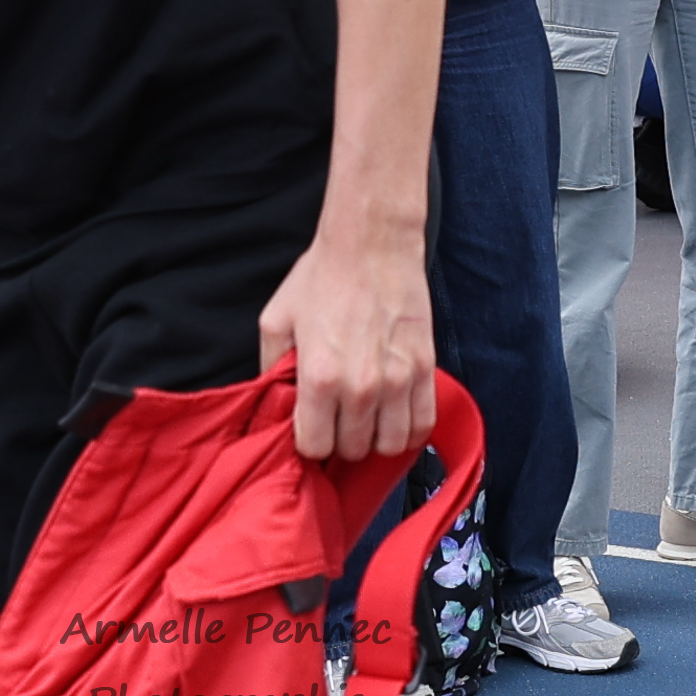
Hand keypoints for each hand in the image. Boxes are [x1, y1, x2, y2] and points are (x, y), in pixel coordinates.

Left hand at [259, 225, 435, 462]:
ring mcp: (398, 380)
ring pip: (391, 446)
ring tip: (366, 419)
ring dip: (375, 439)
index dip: (309, 441)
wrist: (372, 244)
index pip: (314, 447)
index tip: (311, 426)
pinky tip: (395, 415)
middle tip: (337, 419)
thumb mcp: (276, 320)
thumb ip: (270, 369)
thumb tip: (275, 404)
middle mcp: (360, 387)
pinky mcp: (425, 369)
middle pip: (353, 451)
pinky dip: (410, 429)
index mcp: (319, 377)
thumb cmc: (322, 277)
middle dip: (341, 440)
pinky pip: (423, 425)